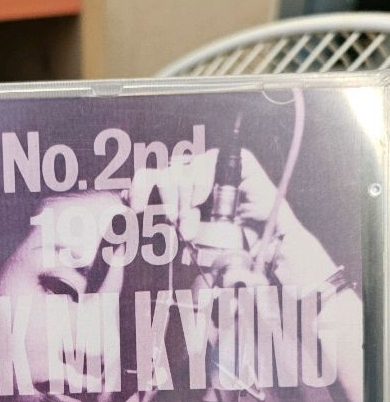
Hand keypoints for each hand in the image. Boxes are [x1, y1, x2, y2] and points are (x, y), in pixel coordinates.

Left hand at [127, 148, 292, 239]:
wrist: (266, 241)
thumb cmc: (231, 243)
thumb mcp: (192, 240)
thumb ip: (168, 227)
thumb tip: (137, 210)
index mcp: (180, 194)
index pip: (150, 178)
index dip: (138, 189)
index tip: (135, 208)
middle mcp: (193, 176)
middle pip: (163, 174)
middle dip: (167, 202)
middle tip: (178, 224)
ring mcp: (212, 167)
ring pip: (180, 169)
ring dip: (183, 199)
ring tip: (194, 220)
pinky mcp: (232, 159)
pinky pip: (204, 161)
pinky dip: (200, 182)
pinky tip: (203, 198)